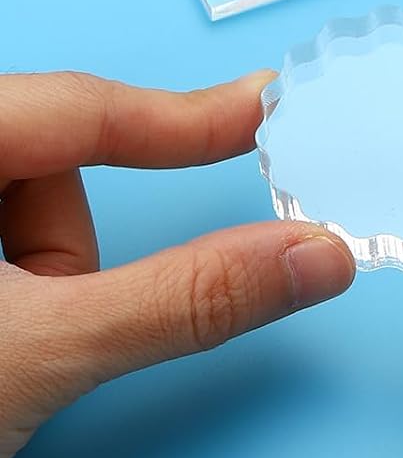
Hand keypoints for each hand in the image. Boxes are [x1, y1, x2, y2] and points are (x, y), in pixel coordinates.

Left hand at [0, 71, 354, 457]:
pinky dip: (13, 294)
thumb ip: (184, 298)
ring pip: (17, 208)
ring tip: (5, 353)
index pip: (82, 104)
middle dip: (68, 239)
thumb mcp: (41, 350)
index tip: (272, 109)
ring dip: (36, 278)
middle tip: (60, 307)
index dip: (185, 116)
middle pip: (46, 159)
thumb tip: (318, 257)